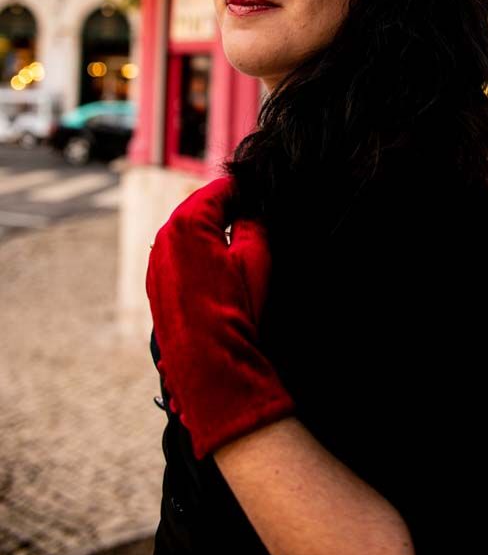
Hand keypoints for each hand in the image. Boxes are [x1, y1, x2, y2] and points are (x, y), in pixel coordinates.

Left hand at [146, 176, 294, 459]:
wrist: (210, 367)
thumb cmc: (237, 309)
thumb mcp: (257, 255)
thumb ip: (252, 220)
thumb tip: (249, 209)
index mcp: (188, 221)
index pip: (221, 188)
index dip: (246, 187)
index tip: (264, 191)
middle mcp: (164, 237)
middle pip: (199, 207)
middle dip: (225, 207)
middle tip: (255, 212)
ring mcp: (156, 264)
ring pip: (187, 232)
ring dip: (210, 230)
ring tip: (240, 240)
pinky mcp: (156, 288)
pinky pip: (178, 257)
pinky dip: (197, 253)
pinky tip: (220, 268)